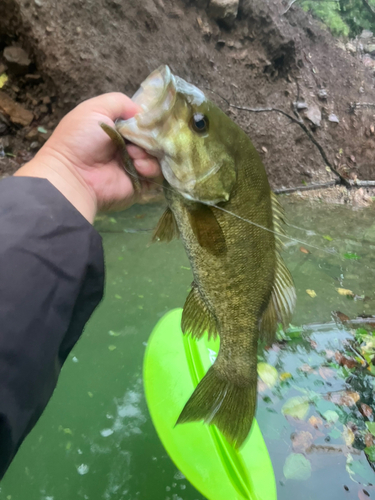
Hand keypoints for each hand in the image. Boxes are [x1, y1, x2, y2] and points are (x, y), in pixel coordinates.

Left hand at [15, 93, 161, 221]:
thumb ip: (120, 102)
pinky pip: (156, 174)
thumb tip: (142, 113)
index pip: (142, 121)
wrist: (73, 173)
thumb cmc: (81, 139)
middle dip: (149, 137)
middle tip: (137, 140)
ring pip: (157, 155)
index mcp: (117, 128)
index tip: (151, 120)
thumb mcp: (95, 108)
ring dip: (148, 152)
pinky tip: (138, 166)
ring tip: (133, 154)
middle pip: (153, 138)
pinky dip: (150, 168)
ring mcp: (134, 164)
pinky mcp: (139, 182)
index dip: (149, 120)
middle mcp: (127, 145)